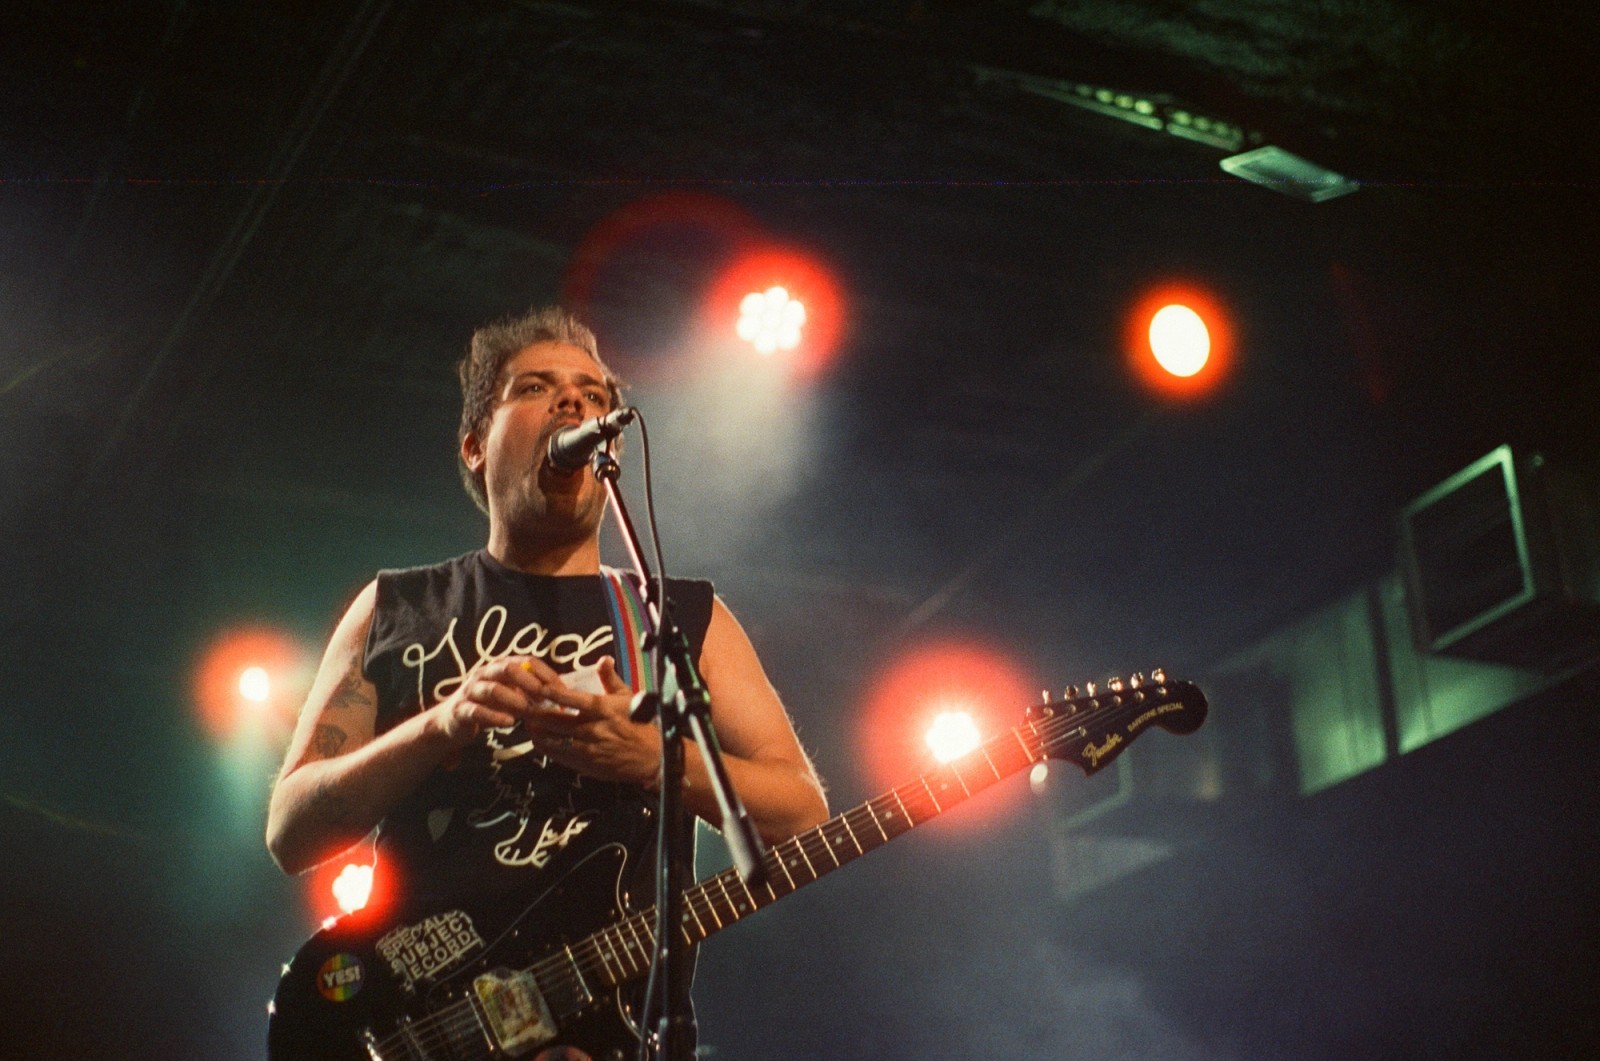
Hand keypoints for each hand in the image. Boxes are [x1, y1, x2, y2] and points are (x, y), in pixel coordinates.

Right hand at [426, 656, 578, 746]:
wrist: (452, 723)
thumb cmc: (488, 707)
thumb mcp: (511, 696)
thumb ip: (531, 693)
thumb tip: (562, 697)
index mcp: (499, 666)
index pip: (526, 661)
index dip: (546, 673)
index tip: (562, 689)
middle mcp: (484, 673)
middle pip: (507, 668)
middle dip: (529, 681)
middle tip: (546, 696)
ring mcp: (470, 690)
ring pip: (492, 689)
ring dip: (514, 699)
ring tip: (530, 710)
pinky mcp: (461, 709)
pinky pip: (477, 711)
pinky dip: (494, 716)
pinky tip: (509, 723)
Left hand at [515, 656, 660, 787]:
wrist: (651, 758)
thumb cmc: (639, 724)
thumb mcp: (628, 698)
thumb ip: (610, 679)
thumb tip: (603, 659)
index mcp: (604, 710)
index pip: (574, 700)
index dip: (554, 694)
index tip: (539, 688)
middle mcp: (593, 729)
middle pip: (555, 721)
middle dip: (534, 712)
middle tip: (520, 703)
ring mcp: (587, 749)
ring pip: (552, 739)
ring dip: (536, 729)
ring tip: (526, 720)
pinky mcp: (584, 764)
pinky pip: (557, 754)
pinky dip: (545, 745)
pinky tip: (539, 737)